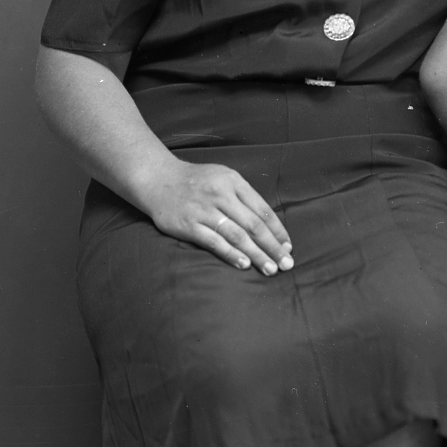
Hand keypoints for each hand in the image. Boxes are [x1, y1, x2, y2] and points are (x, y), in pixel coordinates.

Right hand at [144, 159, 293, 273]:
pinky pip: (214, 242)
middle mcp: (221, 194)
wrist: (158, 179)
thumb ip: (244, 197)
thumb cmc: (196, 182)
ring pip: (237, 235)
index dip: (278, 231)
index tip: (288, 247)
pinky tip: (244, 264)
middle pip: (254, 225)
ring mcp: (204, 210)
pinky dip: (231, 254)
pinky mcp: (189, 224)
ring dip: (257, 254)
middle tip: (286, 264)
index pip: (263, 210)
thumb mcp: (223, 178)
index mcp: (234, 182)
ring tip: (270, 269)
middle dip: (273, 246)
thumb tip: (269, 225)